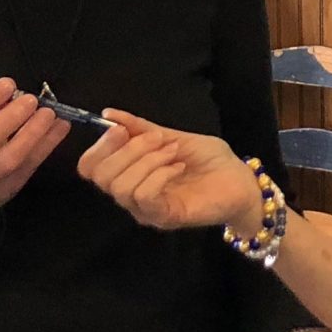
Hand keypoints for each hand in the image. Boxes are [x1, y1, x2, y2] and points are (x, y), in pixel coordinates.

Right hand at [0, 78, 68, 224]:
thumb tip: (11, 93)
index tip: (8, 85)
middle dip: (8, 119)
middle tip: (30, 100)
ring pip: (9, 159)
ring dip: (33, 133)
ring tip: (49, 113)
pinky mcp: (7, 190)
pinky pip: (29, 166)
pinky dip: (47, 144)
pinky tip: (60, 127)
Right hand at [78, 111, 264, 232]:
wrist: (242, 182)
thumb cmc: (209, 162)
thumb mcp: (171, 136)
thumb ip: (140, 128)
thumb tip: (108, 113)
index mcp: (129, 175)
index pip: (89, 168)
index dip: (99, 145)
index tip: (122, 129)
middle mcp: (131, 197)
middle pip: (100, 177)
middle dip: (127, 149)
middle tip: (158, 138)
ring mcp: (146, 211)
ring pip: (120, 187)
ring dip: (146, 160)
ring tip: (172, 151)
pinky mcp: (165, 217)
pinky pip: (144, 196)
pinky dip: (159, 174)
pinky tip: (178, 166)